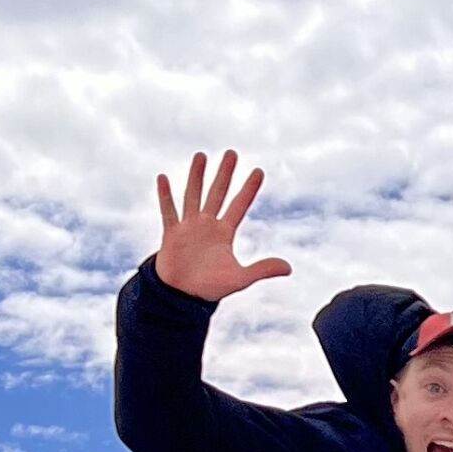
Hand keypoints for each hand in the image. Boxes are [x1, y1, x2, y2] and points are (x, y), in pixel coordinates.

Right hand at [154, 149, 293, 301]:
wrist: (182, 297)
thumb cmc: (210, 288)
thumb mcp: (240, 278)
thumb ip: (262, 269)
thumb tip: (289, 268)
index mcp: (224, 233)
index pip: (239, 205)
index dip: (249, 189)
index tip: (258, 171)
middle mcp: (207, 225)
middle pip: (218, 194)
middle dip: (225, 174)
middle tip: (232, 153)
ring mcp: (188, 227)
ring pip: (193, 196)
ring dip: (197, 176)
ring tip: (201, 155)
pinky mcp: (171, 234)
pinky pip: (168, 211)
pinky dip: (165, 196)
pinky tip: (163, 178)